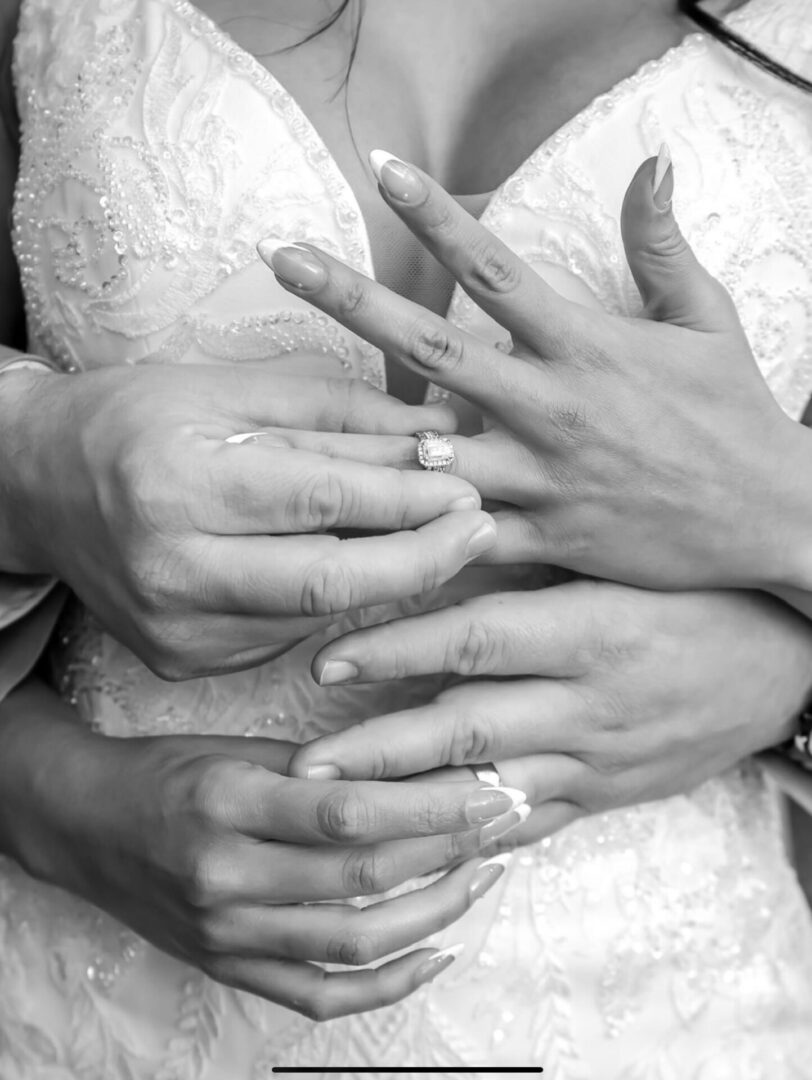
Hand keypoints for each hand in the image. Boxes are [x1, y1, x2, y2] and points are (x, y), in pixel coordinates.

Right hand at [0, 680, 524, 1019]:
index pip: (349, 811)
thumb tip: (413, 770)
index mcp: (228, 803)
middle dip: (449, 847)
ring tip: (483, 874)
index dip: (430, 802)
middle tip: (506, 818)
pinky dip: (388, 984)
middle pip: (364, 875)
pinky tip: (437, 952)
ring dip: (435, 911)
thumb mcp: (235, 746)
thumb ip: (317, 766)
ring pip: (355, 941)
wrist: (88, 827)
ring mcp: (229, 935)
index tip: (489, 783)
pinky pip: (322, 996)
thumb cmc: (166, 772)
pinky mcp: (231, 969)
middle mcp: (228, 876)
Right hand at [2, 365, 492, 678]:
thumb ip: (339, 416)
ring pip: (318, 617)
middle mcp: (169, 569)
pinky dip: (335, 604)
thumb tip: (440, 435)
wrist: (38, 486)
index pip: (322, 502)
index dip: (409, 503)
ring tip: (435, 543)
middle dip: (423, 560)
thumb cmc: (138, 419)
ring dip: (388, 583)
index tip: (472, 491)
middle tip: (481, 531)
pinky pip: (287, 636)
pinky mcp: (183, 661)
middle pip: (330, 584)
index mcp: (176, 484)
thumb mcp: (233, 392)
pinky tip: (360, 571)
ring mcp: (173, 630)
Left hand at [258, 149, 811, 593]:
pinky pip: (462, 534)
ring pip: (430, 451)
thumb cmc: (736, 416)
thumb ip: (663, 246)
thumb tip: (653, 162)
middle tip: (282, 259)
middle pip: (434, 346)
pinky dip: (409, 529)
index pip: (497, 268)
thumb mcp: (709, 321)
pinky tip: (350, 524)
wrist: (771, 518)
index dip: (438, 215)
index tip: (383, 169)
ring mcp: (542, 475)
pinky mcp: (544, 535)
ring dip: (354, 429)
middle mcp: (551, 405)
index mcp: (587, 345)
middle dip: (352, 301)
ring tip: (275, 411)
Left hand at [288, 581, 811, 843]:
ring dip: (407, 811)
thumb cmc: (698, 594)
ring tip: (337, 819)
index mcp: (590, 628)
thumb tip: (435, 532)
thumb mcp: (620, 562)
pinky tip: (412, 857)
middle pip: (468, 729)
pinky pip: (528, 829)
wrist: (788, 664)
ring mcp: (596, 761)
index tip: (326, 658)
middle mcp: (587, 702)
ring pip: (491, 795)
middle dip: (379, 751)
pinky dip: (468, 846)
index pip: (474, 638)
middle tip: (304, 767)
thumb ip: (532, 560)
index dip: (396, 649)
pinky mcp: (604, 799)